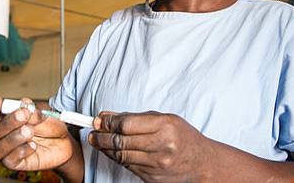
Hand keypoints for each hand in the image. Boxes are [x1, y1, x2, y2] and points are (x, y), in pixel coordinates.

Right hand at [0, 94, 72, 170]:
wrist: (62, 142)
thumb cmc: (49, 126)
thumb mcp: (44, 115)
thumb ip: (32, 112)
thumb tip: (24, 105)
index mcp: (4, 119)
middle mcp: (2, 135)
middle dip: (9, 122)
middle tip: (24, 114)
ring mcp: (6, 150)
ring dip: (13, 138)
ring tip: (30, 131)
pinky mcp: (14, 163)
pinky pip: (9, 160)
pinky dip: (21, 151)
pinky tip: (33, 145)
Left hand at [88, 111, 211, 181]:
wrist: (201, 164)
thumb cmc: (183, 137)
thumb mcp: (165, 119)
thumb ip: (136, 117)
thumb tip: (107, 116)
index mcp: (165, 126)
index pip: (127, 124)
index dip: (108, 122)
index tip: (99, 120)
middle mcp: (161, 146)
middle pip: (120, 141)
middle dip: (101, 136)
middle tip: (92, 132)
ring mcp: (156, 164)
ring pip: (121, 155)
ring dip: (105, 148)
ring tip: (97, 141)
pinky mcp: (152, 178)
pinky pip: (128, 166)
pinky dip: (117, 158)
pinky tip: (111, 151)